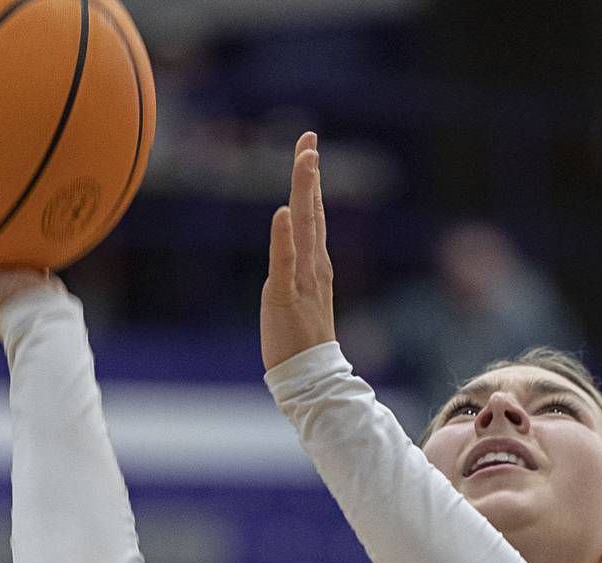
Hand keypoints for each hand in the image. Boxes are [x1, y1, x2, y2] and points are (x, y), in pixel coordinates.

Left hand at [261, 131, 336, 370]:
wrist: (311, 380)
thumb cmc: (302, 345)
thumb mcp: (302, 301)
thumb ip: (299, 277)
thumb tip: (294, 267)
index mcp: (316, 268)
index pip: (315, 217)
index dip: (312, 183)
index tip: (309, 150)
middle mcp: (313, 268)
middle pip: (313, 213)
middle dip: (310, 175)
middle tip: (309, 141)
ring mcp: (302, 281)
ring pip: (305, 228)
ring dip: (305, 192)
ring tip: (305, 160)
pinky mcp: (286, 297)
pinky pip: (285, 262)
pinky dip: (285, 236)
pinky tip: (285, 212)